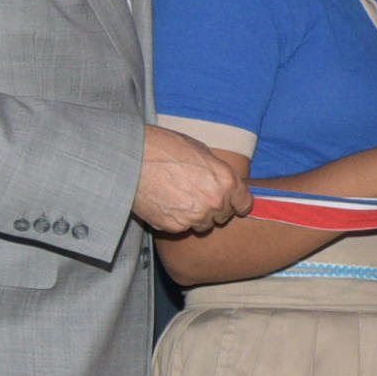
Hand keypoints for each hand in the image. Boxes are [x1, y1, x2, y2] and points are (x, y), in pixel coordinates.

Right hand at [134, 126, 251, 236]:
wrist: (131, 157)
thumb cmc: (165, 147)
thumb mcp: (200, 151)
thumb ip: (217, 172)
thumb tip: (225, 183)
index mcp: (226, 180)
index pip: (245, 204)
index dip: (236, 201)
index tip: (230, 201)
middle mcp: (214, 202)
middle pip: (223, 216)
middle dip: (214, 207)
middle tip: (195, 193)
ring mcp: (194, 217)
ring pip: (203, 225)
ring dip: (196, 216)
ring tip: (178, 197)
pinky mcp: (174, 227)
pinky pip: (182, 228)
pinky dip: (176, 219)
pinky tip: (166, 202)